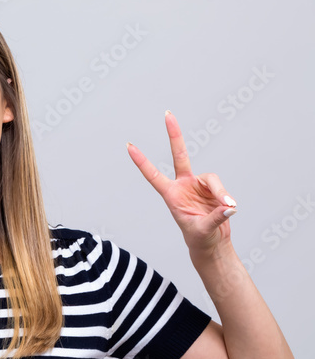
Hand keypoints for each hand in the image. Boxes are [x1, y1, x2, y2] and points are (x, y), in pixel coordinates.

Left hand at [125, 110, 237, 256]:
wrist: (212, 243)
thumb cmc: (200, 238)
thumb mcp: (202, 230)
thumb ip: (215, 217)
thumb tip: (229, 206)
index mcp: (171, 195)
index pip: (153, 175)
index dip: (142, 162)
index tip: (128, 146)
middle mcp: (184, 185)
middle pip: (180, 155)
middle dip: (175, 135)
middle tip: (167, 114)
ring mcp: (199, 185)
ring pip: (212, 178)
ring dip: (220, 193)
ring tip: (228, 208)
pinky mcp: (214, 189)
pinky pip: (222, 188)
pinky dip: (227, 198)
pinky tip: (230, 208)